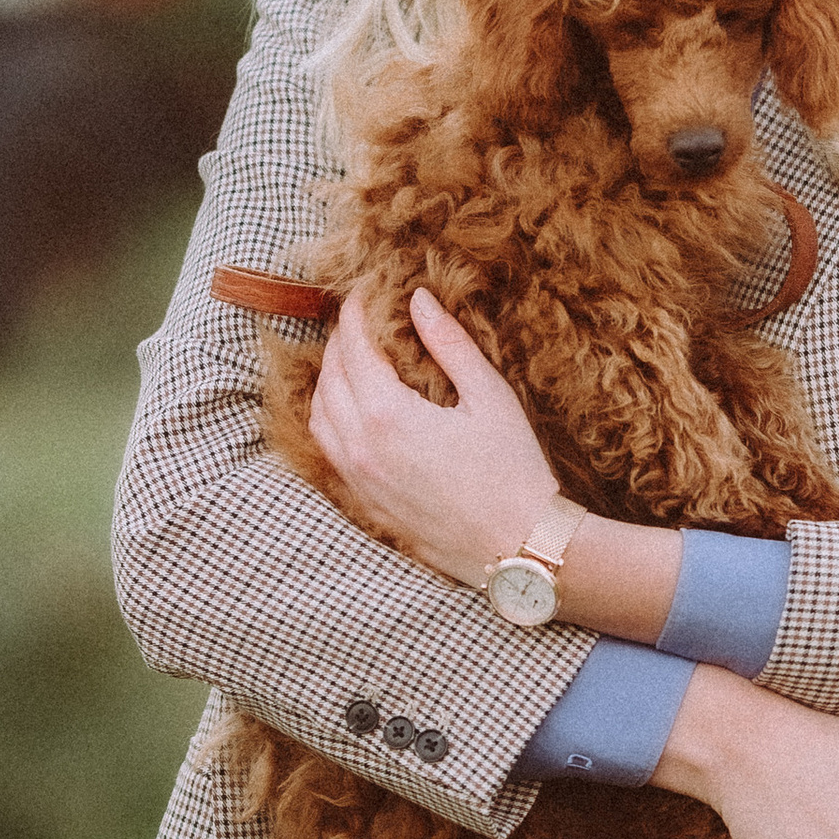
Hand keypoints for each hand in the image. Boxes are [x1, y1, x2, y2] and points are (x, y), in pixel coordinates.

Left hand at [307, 287, 553, 587]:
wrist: (519, 546)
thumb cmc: (513, 470)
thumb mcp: (489, 397)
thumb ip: (450, 345)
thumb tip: (419, 301)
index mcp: (388, 415)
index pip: (355, 348)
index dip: (357, 314)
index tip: (364, 291)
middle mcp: (361, 448)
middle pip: (329, 379)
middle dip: (339, 342)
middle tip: (357, 319)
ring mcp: (359, 480)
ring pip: (319, 417)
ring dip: (327, 381)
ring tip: (349, 359)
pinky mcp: (366, 503)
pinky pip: (330, 451)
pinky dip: (329, 419)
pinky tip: (349, 410)